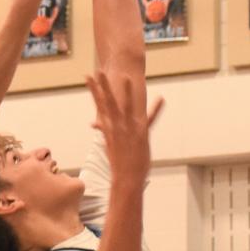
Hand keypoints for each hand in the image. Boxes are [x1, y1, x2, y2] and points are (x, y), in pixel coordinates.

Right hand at [87, 72, 163, 187]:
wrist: (126, 179)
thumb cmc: (118, 163)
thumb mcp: (109, 144)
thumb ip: (106, 131)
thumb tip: (96, 124)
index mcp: (109, 127)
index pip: (99, 104)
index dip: (94, 89)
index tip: (88, 76)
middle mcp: (117, 126)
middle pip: (108, 102)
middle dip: (103, 86)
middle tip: (99, 70)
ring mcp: (129, 130)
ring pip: (127, 108)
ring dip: (127, 93)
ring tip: (126, 78)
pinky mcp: (142, 135)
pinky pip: (150, 119)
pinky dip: (157, 109)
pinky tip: (161, 98)